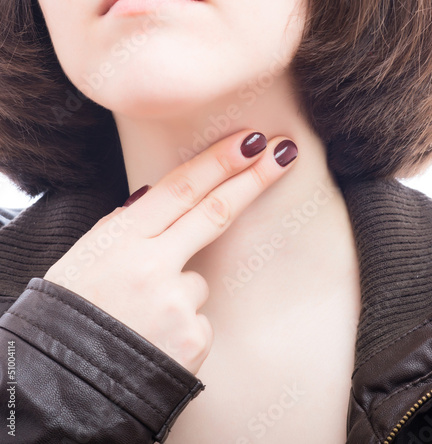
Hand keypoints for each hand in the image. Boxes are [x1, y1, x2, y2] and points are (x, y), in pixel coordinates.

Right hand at [44, 129, 297, 374]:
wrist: (64, 384)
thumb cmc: (72, 313)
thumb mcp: (86, 258)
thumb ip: (124, 225)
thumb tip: (155, 194)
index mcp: (120, 240)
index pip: (180, 190)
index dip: (218, 162)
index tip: (250, 141)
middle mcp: (151, 266)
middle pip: (214, 213)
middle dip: (253, 179)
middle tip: (284, 152)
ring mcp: (176, 303)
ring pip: (199, 280)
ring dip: (179, 290)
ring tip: (141, 317)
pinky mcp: (194, 338)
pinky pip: (199, 318)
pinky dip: (181, 323)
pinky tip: (154, 339)